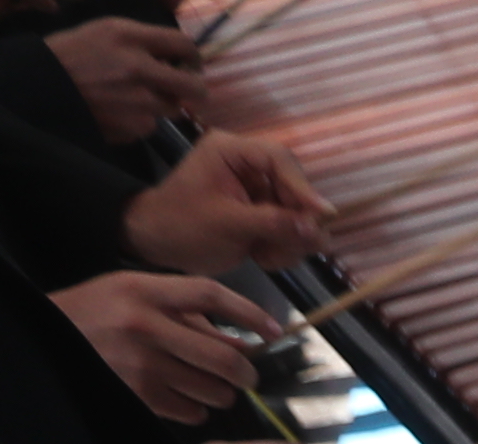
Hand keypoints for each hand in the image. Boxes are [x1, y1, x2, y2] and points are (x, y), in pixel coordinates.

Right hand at [45, 15, 206, 132]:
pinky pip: (150, 125)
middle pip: (194, 87)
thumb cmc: (73, 54)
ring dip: (162, 104)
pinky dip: (140, 119)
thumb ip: (144, 40)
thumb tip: (179, 57)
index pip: (184, 44)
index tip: (190, 63)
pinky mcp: (132, 128)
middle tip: (188, 88)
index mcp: (130, 38)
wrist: (41, 87)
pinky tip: (118, 111)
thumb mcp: (105, 30)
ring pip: (173, 108)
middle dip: (195, 88)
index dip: (193, 56)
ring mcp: (137, 103)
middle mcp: (138, 69)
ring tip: (135, 96)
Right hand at [52, 268, 267, 419]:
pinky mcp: (136, 396)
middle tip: (247, 375)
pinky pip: (192, 411)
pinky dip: (199, 408)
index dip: (250, 313)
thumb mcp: (137, 293)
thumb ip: (190, 313)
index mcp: (144, 290)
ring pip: (214, 391)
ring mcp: (140, 365)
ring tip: (214, 385)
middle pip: (223, 358)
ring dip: (224, 393)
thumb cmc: (98, 311)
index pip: (211, 295)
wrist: (44, 337)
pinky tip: (187, 397)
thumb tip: (246, 345)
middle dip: (246, 373)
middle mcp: (144, 326)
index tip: (275, 331)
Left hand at [120, 127, 327, 274]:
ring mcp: (255, 189)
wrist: (155, 244)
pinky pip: (288, 228)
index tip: (322, 216)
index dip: (303, 188)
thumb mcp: (227, 225)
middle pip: (294, 187)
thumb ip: (273, 223)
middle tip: (296, 248)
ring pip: (296, 212)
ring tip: (266, 257)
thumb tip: (318, 228)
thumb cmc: (181, 226)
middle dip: (297, 221)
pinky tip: (262, 257)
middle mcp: (247, 164)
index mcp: (230, 151)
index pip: (279, 160)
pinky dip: (282, 247)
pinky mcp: (260, 211)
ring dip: (290, 240)